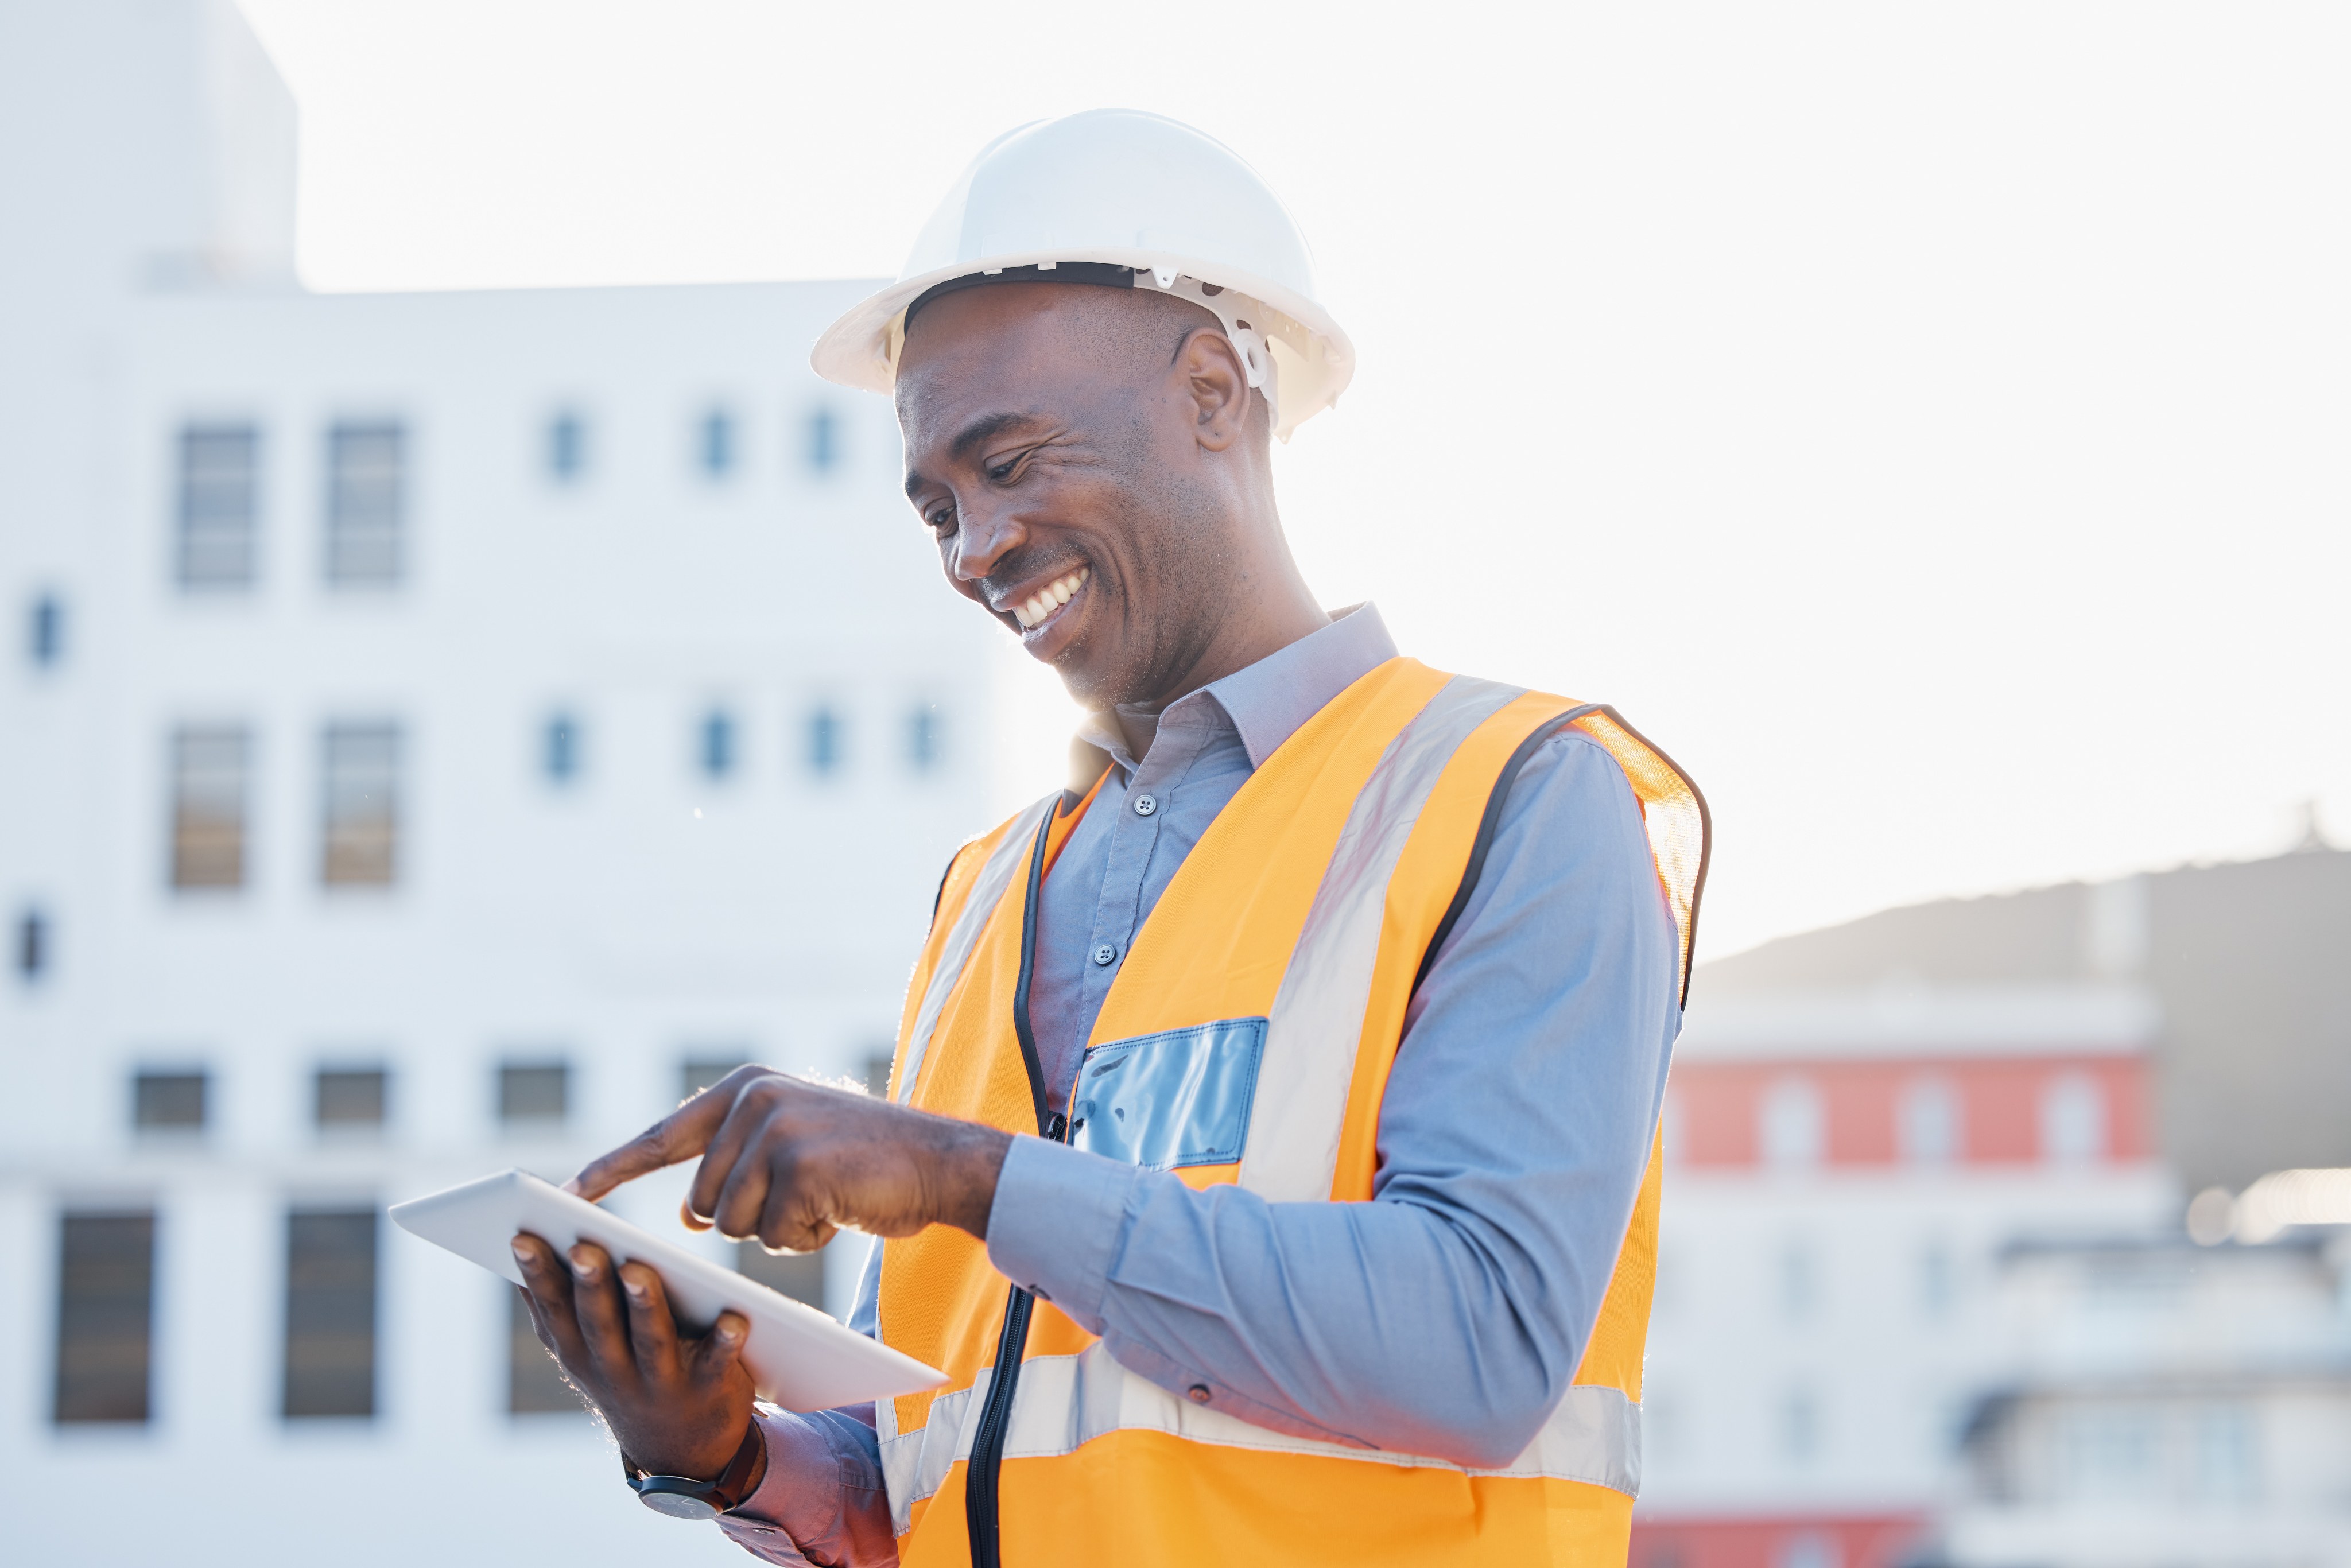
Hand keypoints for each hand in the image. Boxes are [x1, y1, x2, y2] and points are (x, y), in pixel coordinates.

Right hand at [510, 1234, 759, 1483]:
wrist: (681, 1453)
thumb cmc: (627, 1375)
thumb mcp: (585, 1352)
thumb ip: (556, 1307)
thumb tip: (519, 1246)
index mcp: (581, 1354)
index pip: (554, 1311)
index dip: (538, 1276)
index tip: (522, 1238)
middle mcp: (614, 1372)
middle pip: (600, 1324)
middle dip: (590, 1286)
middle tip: (582, 1249)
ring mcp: (661, 1384)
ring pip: (650, 1342)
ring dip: (643, 1306)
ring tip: (639, 1270)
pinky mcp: (708, 1389)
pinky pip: (717, 1363)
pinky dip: (724, 1342)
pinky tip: (734, 1318)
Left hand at [566, 1065, 1013, 1248]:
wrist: (941, 1161)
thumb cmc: (866, 1165)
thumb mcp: (792, 1150)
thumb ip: (736, 1168)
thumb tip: (688, 1215)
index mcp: (745, 1089)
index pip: (662, 1137)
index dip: (611, 1170)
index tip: (562, 1196)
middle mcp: (754, 1099)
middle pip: (704, 1201)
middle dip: (749, 1218)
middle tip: (807, 1197)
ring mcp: (776, 1129)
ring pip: (734, 1223)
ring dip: (779, 1229)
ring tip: (827, 1198)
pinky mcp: (801, 1165)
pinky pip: (774, 1236)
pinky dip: (807, 1237)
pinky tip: (841, 1208)